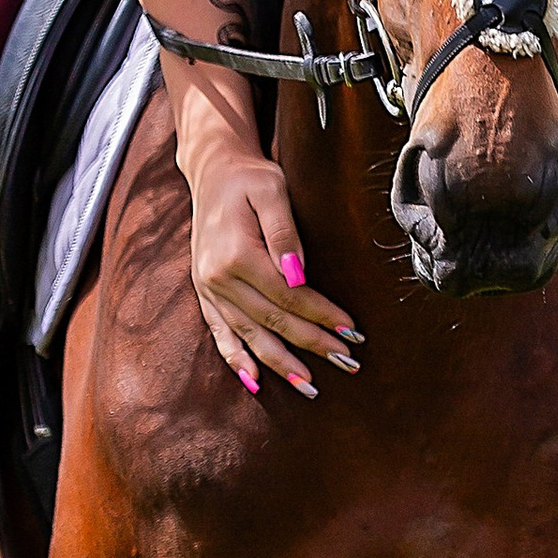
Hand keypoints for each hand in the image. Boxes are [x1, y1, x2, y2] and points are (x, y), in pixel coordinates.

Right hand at [184, 135, 363, 398]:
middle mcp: (218, 278)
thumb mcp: (272, 190)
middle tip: (347, 363)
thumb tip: (298, 273)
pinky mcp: (205, 293)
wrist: (212, 171)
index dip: (322, 316)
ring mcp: (209, 289)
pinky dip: (237, 360)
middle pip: (272, 321)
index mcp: (237, 255)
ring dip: (280, 363)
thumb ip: (284, 232)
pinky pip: (220, 333)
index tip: (352, 332)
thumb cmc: (250, 178)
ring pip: (248, 335)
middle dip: (312, 345)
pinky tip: (255, 383)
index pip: (289, 296)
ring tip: (309, 386)